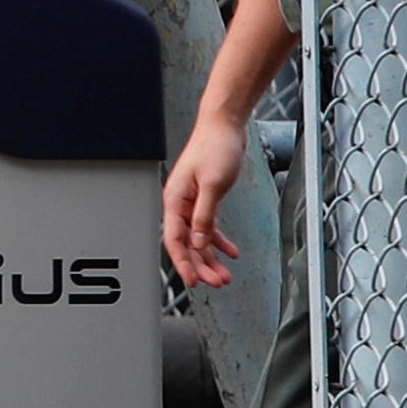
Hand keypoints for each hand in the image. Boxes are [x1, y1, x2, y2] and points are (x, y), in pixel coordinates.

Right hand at [161, 113, 246, 288]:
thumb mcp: (212, 184)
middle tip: (218, 282)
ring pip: (199, 240)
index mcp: (175, 200)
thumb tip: (198, 243)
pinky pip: (209, 228)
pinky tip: (232, 252)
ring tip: (225, 275)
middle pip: (188, 244)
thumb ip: (204, 216)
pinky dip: (219, 241)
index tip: (194, 281)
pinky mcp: (205, 199)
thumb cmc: (215, 147)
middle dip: (203, 265)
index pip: (175, 240)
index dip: (183, 263)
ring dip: (211, 258)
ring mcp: (192, 203)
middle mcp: (180, 204)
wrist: (225, 125)